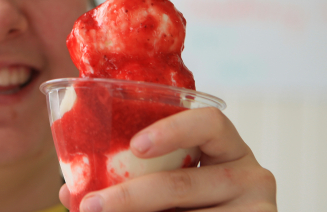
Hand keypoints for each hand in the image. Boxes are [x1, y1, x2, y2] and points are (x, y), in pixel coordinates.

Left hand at [59, 107, 276, 211]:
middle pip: (183, 182)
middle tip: (90, 205)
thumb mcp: (168, 184)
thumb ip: (128, 179)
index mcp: (226, 147)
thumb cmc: (193, 203)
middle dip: (128, 196)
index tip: (136, 145)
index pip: (209, 123)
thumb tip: (69, 191)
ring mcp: (258, 207)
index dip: (173, 130)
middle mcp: (250, 173)